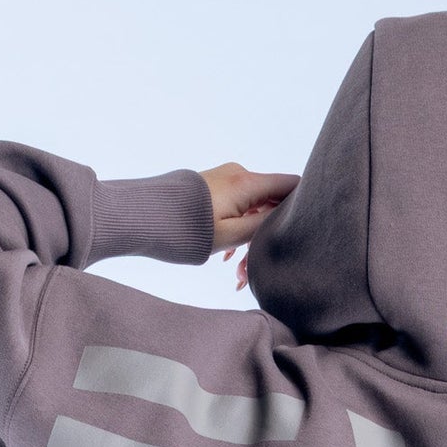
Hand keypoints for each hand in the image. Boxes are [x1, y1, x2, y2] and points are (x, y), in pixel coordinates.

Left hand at [198, 162, 299, 290]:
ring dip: (251, 238)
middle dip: (270, 233)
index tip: (300, 231)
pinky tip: (228, 256)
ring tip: (237, 272)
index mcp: (247, 182)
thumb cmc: (188, 228)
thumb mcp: (232, 235)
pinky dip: (238, 229)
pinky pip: (237, 207)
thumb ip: (264, 224)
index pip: (291, 185)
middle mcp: (239, 174)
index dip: (300, 207)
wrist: (146, 214)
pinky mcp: (214, 186)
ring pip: (253, 209)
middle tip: (257, 267)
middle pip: (271, 202)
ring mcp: (226, 178)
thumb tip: (285, 215)